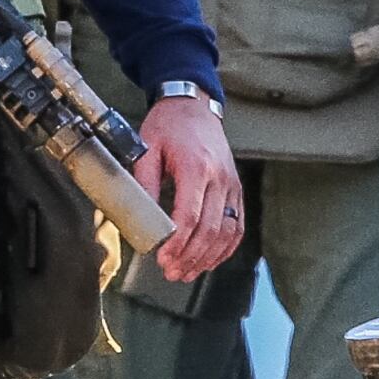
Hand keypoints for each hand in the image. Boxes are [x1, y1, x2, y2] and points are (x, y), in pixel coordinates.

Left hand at [135, 93, 243, 282]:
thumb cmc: (169, 125)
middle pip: (210, 230)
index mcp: (197, 167)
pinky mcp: (236, 190)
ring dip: (207, 258)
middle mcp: (219, 178)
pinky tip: (210, 260)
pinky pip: (238, 226)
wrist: (194, 106)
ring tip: (187, 272)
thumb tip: (141, 217)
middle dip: (190, 257)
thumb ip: (145, 183)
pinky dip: (225, 248)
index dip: (178, 243)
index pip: (191, 216)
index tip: (163, 258)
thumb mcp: (148, 149)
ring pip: (227, 232)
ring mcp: (232, 185)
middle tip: (171, 272)